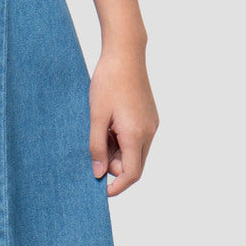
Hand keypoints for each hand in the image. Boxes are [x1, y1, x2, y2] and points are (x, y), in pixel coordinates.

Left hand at [89, 45, 158, 195]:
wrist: (125, 54)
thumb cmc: (108, 82)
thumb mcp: (96, 116)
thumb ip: (97, 147)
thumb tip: (99, 173)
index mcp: (136, 135)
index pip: (131, 174)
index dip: (117, 187)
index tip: (101, 191)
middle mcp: (149, 132)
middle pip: (135, 165)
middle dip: (115, 167)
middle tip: (94, 154)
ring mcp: (152, 124)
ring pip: (136, 152)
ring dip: (118, 152)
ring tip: (100, 133)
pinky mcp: (150, 116)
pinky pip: (138, 138)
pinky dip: (123, 140)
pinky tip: (109, 125)